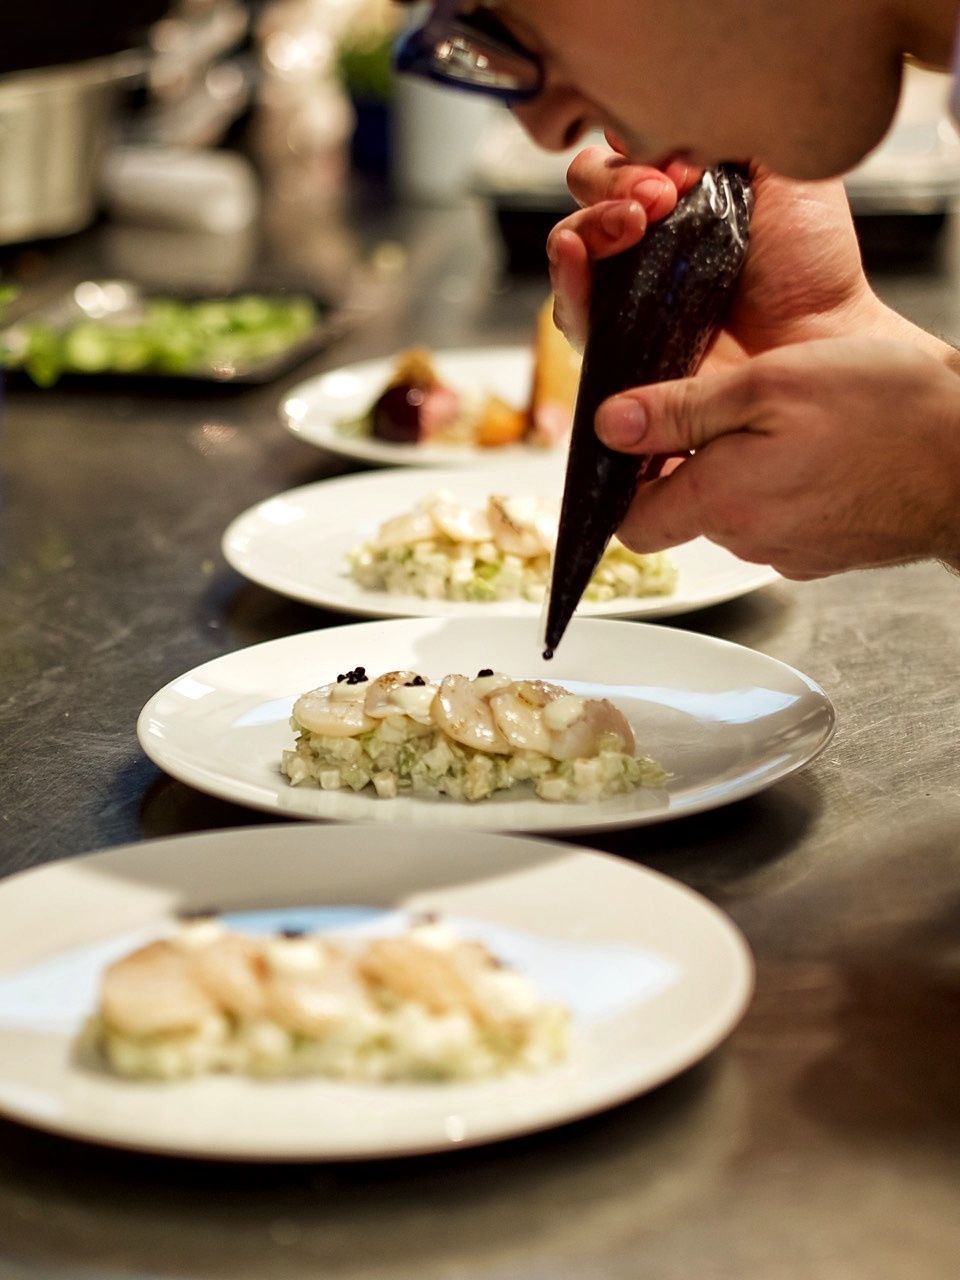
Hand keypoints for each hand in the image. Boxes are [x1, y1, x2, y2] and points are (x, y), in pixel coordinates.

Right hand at [548, 142, 880, 359]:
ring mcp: (627, 289)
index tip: (682, 163)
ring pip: (571, 241)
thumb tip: (675, 109)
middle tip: (663, 196)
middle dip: (615, 180)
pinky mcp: (617, 341)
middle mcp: (648, 237)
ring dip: (592, 221)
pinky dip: (566, 277)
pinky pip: (569, 309)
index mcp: (681, 192)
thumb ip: (734, 130)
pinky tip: (576, 252)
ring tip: (635, 224)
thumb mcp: (788, 172)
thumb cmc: (813, 264)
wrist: (816, 341)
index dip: (637, 145)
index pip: (625, 150)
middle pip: (589, 187)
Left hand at [595, 339, 959, 577]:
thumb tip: (610, 427)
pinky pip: (780, 519)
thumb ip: (681, 410)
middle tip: (731, 408)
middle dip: (691, 466)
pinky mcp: (824, 553)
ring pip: (734, 512)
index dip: (626, 485)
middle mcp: (748, 540)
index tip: (641, 443)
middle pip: (685, 511)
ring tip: (786, 423)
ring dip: (743, 472)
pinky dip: (785, 487)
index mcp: (720, 501)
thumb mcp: (768, 384)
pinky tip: (819, 450)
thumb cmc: (884, 415)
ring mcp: (789, 552)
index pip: (632, 525)